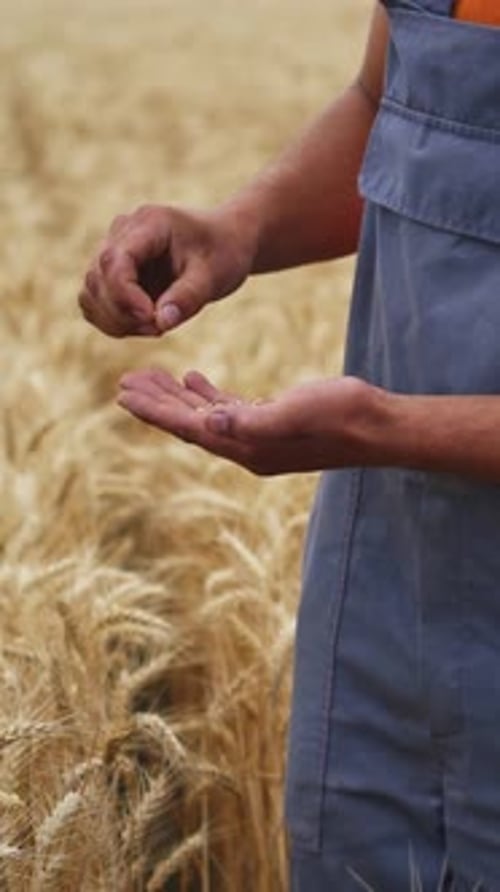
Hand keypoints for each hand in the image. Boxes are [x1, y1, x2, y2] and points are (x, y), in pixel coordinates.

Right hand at [78, 204, 254, 337]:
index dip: (125, 296)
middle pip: (97, 280)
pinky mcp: (111, 274)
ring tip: (158, 325)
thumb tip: (160, 322)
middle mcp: (121, 233)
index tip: (152, 318)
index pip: (115, 260)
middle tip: (161, 327)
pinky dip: (115, 322)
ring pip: (90, 295)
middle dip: (124, 314)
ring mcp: (112, 252)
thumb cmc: (222, 253)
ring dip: (117, 321)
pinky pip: (95, 304)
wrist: (224, 243)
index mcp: (148, 224)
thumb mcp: (214, 276)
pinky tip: (147, 324)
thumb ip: (187, 298)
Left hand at [117, 369, 382, 474]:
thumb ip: (251, 419)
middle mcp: (248, 446)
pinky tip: (194, 379)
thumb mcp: (296, 412)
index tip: (124, 394)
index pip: (190, 428)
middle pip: (190, 423)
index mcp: (248, 446)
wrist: (379, 425)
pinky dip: (208, 393)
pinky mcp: (272, 422)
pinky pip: (229, 409)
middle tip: (125, 382)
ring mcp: (260, 436)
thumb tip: (208, 423)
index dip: (155, 411)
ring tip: (150, 377)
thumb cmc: (342, 416)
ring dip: (177, 397)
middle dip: (157, 403)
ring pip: (206, 415)